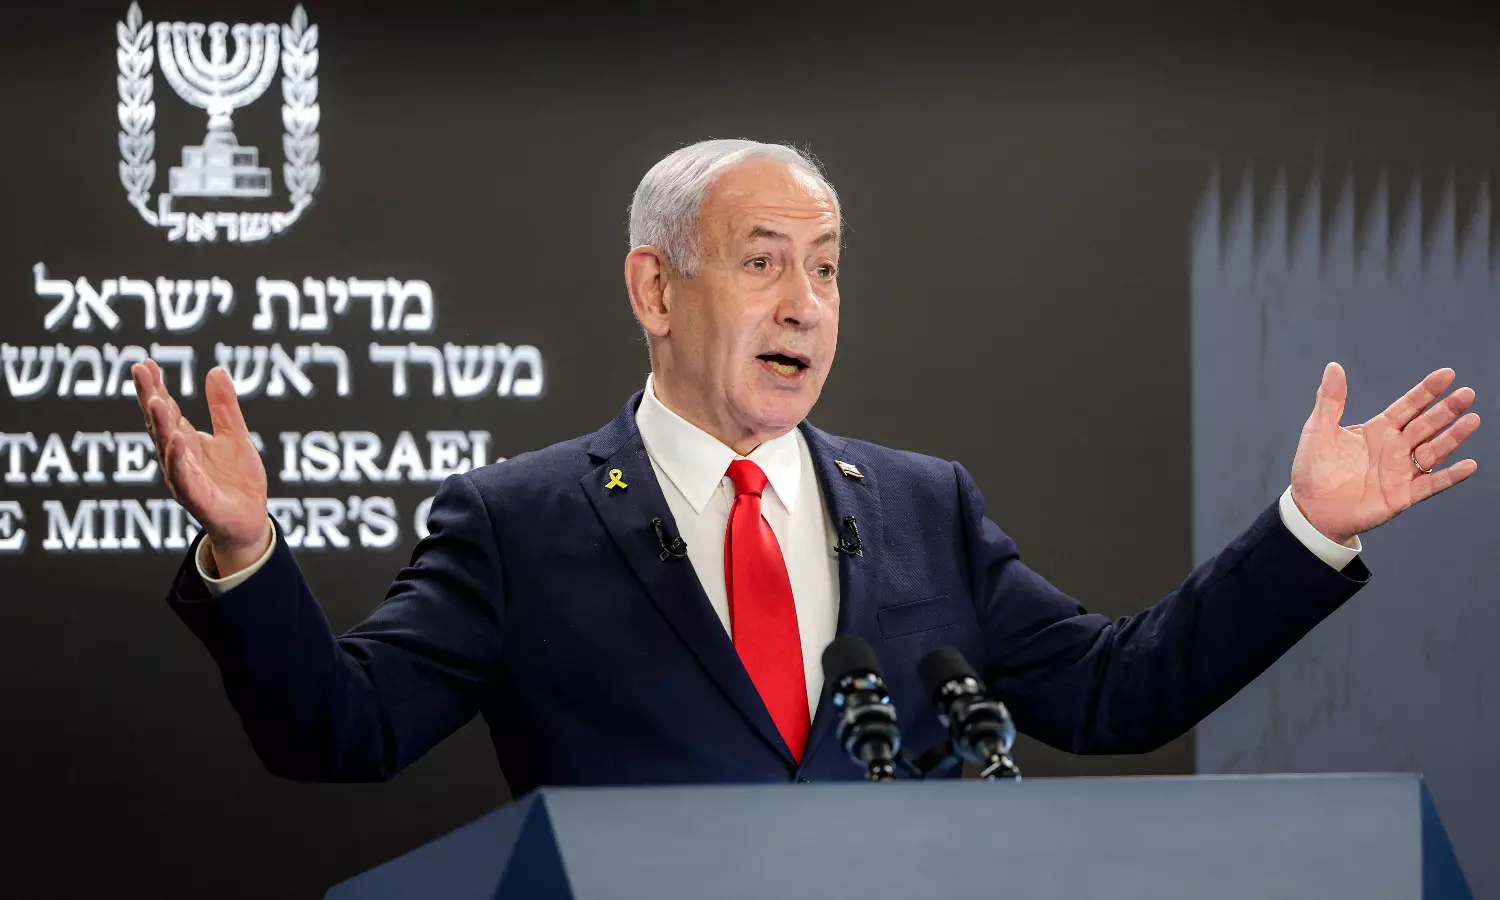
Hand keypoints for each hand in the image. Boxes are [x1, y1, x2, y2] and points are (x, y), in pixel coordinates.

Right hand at [131, 360, 269, 574]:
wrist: (250, 520)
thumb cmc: (237, 480)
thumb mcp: (235, 436)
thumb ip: (224, 407)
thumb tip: (215, 370)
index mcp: (185, 442)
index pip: (166, 411)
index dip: (156, 388)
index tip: (145, 363)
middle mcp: (178, 458)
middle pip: (160, 424)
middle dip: (150, 397)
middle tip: (140, 371)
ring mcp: (184, 478)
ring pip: (167, 449)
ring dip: (160, 425)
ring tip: (155, 400)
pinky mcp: (197, 499)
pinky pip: (184, 478)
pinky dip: (178, 459)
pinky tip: (176, 439)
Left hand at [1290, 362, 1479, 544]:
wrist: (1310, 508)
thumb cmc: (1314, 468)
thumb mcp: (1319, 430)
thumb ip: (1330, 400)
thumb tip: (1333, 367)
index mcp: (1378, 430)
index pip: (1408, 406)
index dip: (1427, 391)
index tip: (1447, 374)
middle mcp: (1395, 448)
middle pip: (1426, 425)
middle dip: (1446, 410)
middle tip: (1466, 394)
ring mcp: (1401, 472)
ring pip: (1434, 451)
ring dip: (1453, 437)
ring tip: (1472, 420)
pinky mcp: (1402, 496)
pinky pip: (1431, 484)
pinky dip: (1450, 476)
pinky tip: (1469, 465)